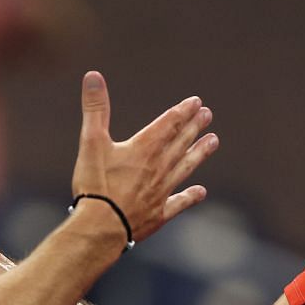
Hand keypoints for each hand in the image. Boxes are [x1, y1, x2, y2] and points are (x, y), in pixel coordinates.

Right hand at [70, 71, 217, 244]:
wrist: (101, 227)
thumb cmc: (95, 185)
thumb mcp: (91, 142)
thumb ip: (95, 108)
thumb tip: (93, 76)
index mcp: (144, 149)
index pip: (168, 125)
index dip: (182, 112)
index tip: (196, 102)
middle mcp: (158, 168)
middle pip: (180, 143)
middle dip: (194, 127)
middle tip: (208, 115)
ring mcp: (161, 192)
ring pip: (185, 168)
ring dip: (199, 153)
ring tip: (214, 142)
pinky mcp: (159, 214)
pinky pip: (179, 202)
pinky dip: (190, 196)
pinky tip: (201, 191)